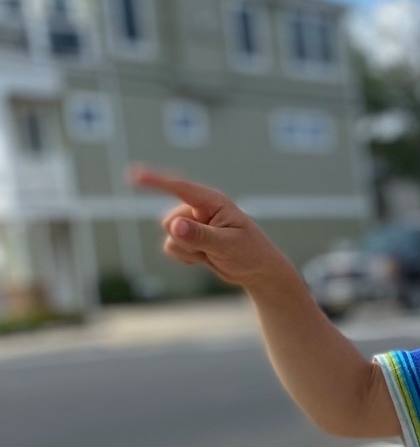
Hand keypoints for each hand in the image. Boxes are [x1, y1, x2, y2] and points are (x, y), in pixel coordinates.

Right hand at [130, 165, 294, 292]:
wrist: (259, 271)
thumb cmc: (251, 253)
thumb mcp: (227, 245)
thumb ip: (199, 235)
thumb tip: (173, 226)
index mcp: (212, 202)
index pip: (179, 188)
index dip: (155, 181)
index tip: (133, 175)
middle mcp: (199, 209)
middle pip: (170, 222)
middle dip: (185, 240)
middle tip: (214, 247)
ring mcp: (193, 224)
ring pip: (170, 237)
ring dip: (187, 251)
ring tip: (213, 253)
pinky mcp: (190, 238)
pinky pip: (172, 248)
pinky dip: (187, 257)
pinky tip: (206, 258)